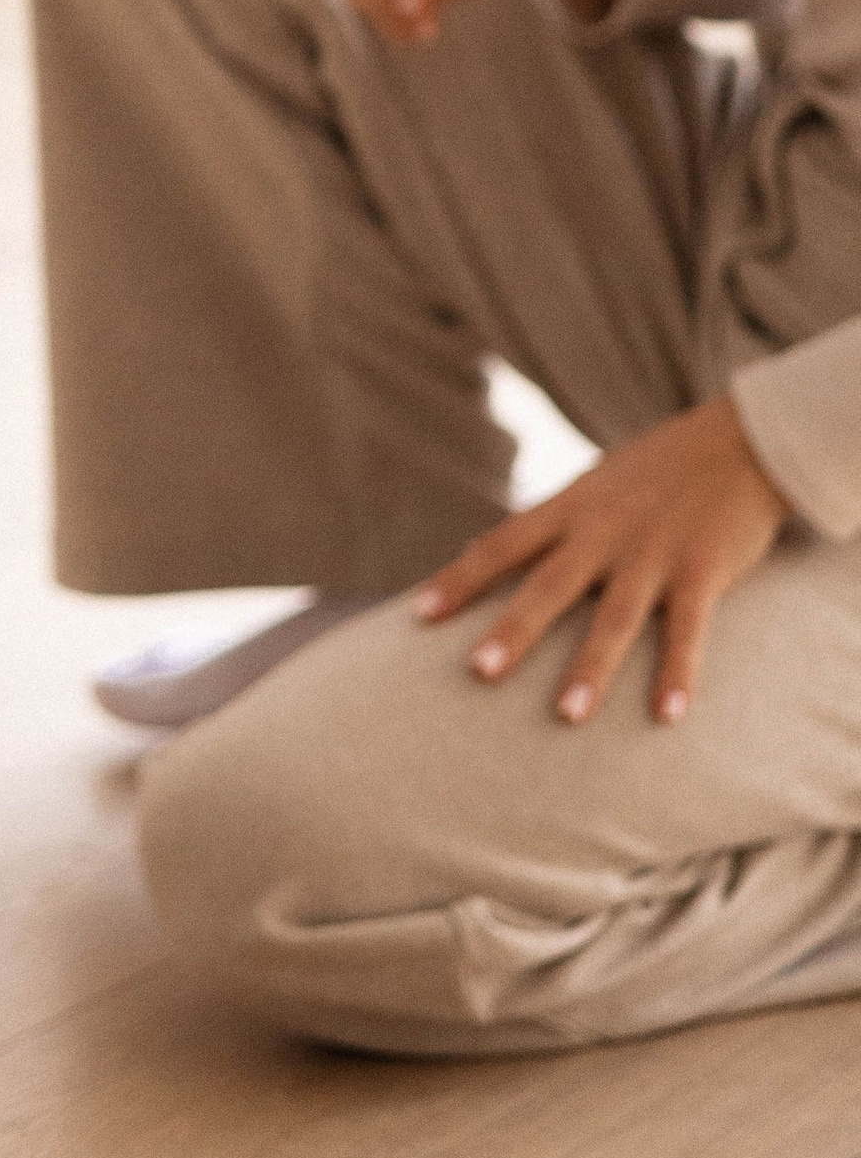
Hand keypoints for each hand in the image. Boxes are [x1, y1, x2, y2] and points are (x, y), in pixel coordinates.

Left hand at [413, 395, 790, 722]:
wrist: (740, 440)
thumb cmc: (659, 467)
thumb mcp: (593, 483)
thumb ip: (545, 521)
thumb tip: (481, 548)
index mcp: (571, 507)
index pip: (501, 545)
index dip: (459, 580)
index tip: (418, 617)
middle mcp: (603, 531)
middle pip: (549, 585)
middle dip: (514, 629)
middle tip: (477, 673)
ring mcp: (653, 552)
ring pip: (615, 617)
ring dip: (591, 668)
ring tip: (567, 716)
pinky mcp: (703, 570)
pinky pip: (688, 630)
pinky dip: (679, 674)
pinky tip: (668, 716)